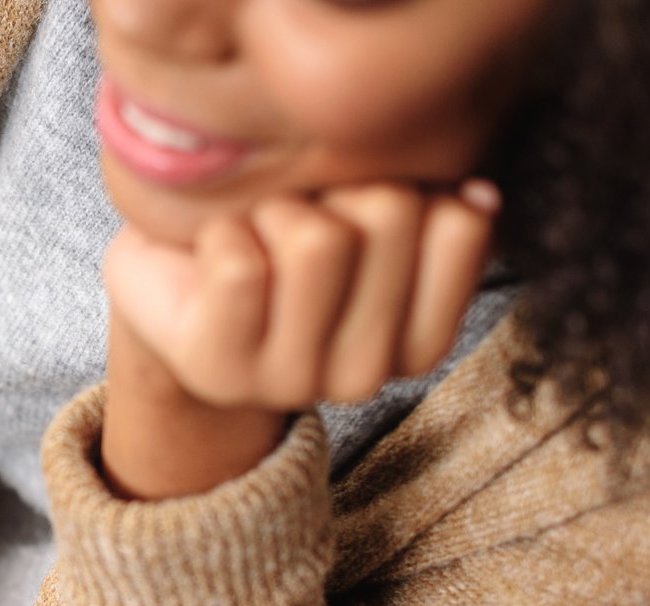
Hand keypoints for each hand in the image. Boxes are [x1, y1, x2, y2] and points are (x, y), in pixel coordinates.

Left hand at [99, 179, 500, 498]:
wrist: (170, 283)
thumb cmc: (275, 237)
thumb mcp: (363, 212)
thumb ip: (430, 205)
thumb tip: (478, 195)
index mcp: (419, 340)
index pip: (458, 223)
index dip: (401, 179)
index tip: (357, 199)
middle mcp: (365, 376)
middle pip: (387, 214)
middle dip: (333, 185)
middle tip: (295, 211)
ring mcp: (292, 382)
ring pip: (316, 241)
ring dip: (275, 208)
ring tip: (255, 229)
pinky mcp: (222, 369)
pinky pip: (241, 264)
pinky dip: (220, 231)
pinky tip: (212, 251)